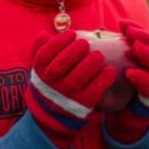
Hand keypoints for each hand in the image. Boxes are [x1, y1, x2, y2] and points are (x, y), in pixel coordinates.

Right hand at [25, 29, 116, 148]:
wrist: (52, 115)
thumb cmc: (48, 84)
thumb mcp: (38, 69)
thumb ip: (39, 51)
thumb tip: (45, 34)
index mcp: (40, 72)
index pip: (47, 53)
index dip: (60, 41)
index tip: (72, 34)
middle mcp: (51, 84)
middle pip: (63, 63)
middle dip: (76, 49)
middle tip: (86, 43)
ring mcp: (67, 94)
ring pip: (79, 76)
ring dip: (91, 62)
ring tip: (99, 55)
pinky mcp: (83, 104)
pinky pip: (94, 90)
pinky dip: (104, 79)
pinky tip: (110, 71)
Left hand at [105, 19, 148, 143]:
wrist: (120, 118)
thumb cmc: (111, 90)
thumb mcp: (107, 68)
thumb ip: (106, 52)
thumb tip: (96, 31)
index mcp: (142, 59)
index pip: (144, 38)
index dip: (136, 28)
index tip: (121, 23)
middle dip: (143, 37)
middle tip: (130, 33)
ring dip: (146, 55)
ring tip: (134, 47)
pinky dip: (141, 79)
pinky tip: (129, 73)